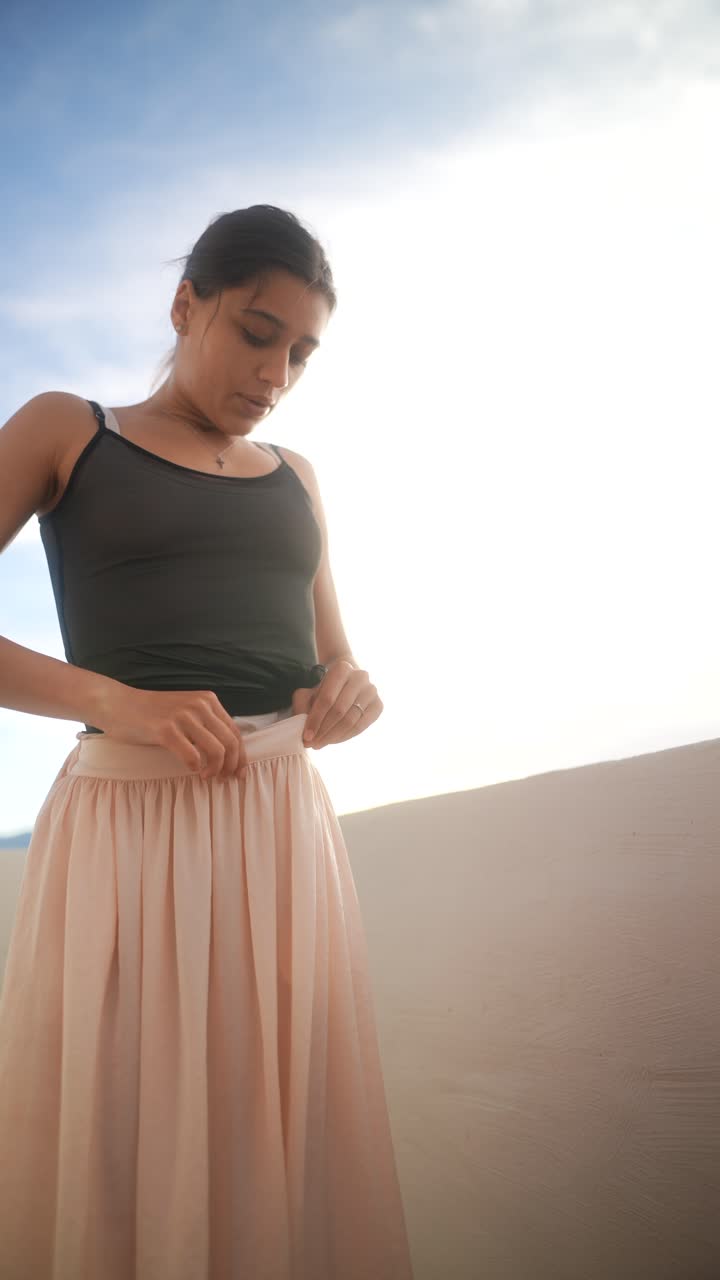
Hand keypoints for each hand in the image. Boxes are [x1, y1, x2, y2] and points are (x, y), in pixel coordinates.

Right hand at [93, 687, 250, 779]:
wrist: (117, 703)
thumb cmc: (151, 713)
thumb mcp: (185, 710)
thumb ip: (205, 722)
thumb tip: (227, 751)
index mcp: (208, 700)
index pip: (235, 731)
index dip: (240, 756)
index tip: (238, 773)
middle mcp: (199, 705)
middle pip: (230, 743)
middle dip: (231, 766)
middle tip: (223, 780)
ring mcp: (183, 716)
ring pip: (216, 750)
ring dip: (215, 770)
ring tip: (206, 777)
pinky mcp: (166, 730)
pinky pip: (192, 756)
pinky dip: (196, 768)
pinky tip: (192, 770)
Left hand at [291, 661, 382, 748]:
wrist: (346, 682)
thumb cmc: (324, 689)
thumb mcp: (307, 693)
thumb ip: (302, 707)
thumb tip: (304, 729)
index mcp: (342, 669)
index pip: (327, 699)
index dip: (315, 720)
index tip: (306, 736)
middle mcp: (360, 677)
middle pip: (339, 710)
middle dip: (323, 731)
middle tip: (311, 743)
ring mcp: (372, 691)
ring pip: (351, 720)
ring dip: (333, 736)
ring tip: (320, 744)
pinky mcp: (378, 705)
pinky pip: (361, 726)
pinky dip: (346, 736)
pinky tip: (334, 740)